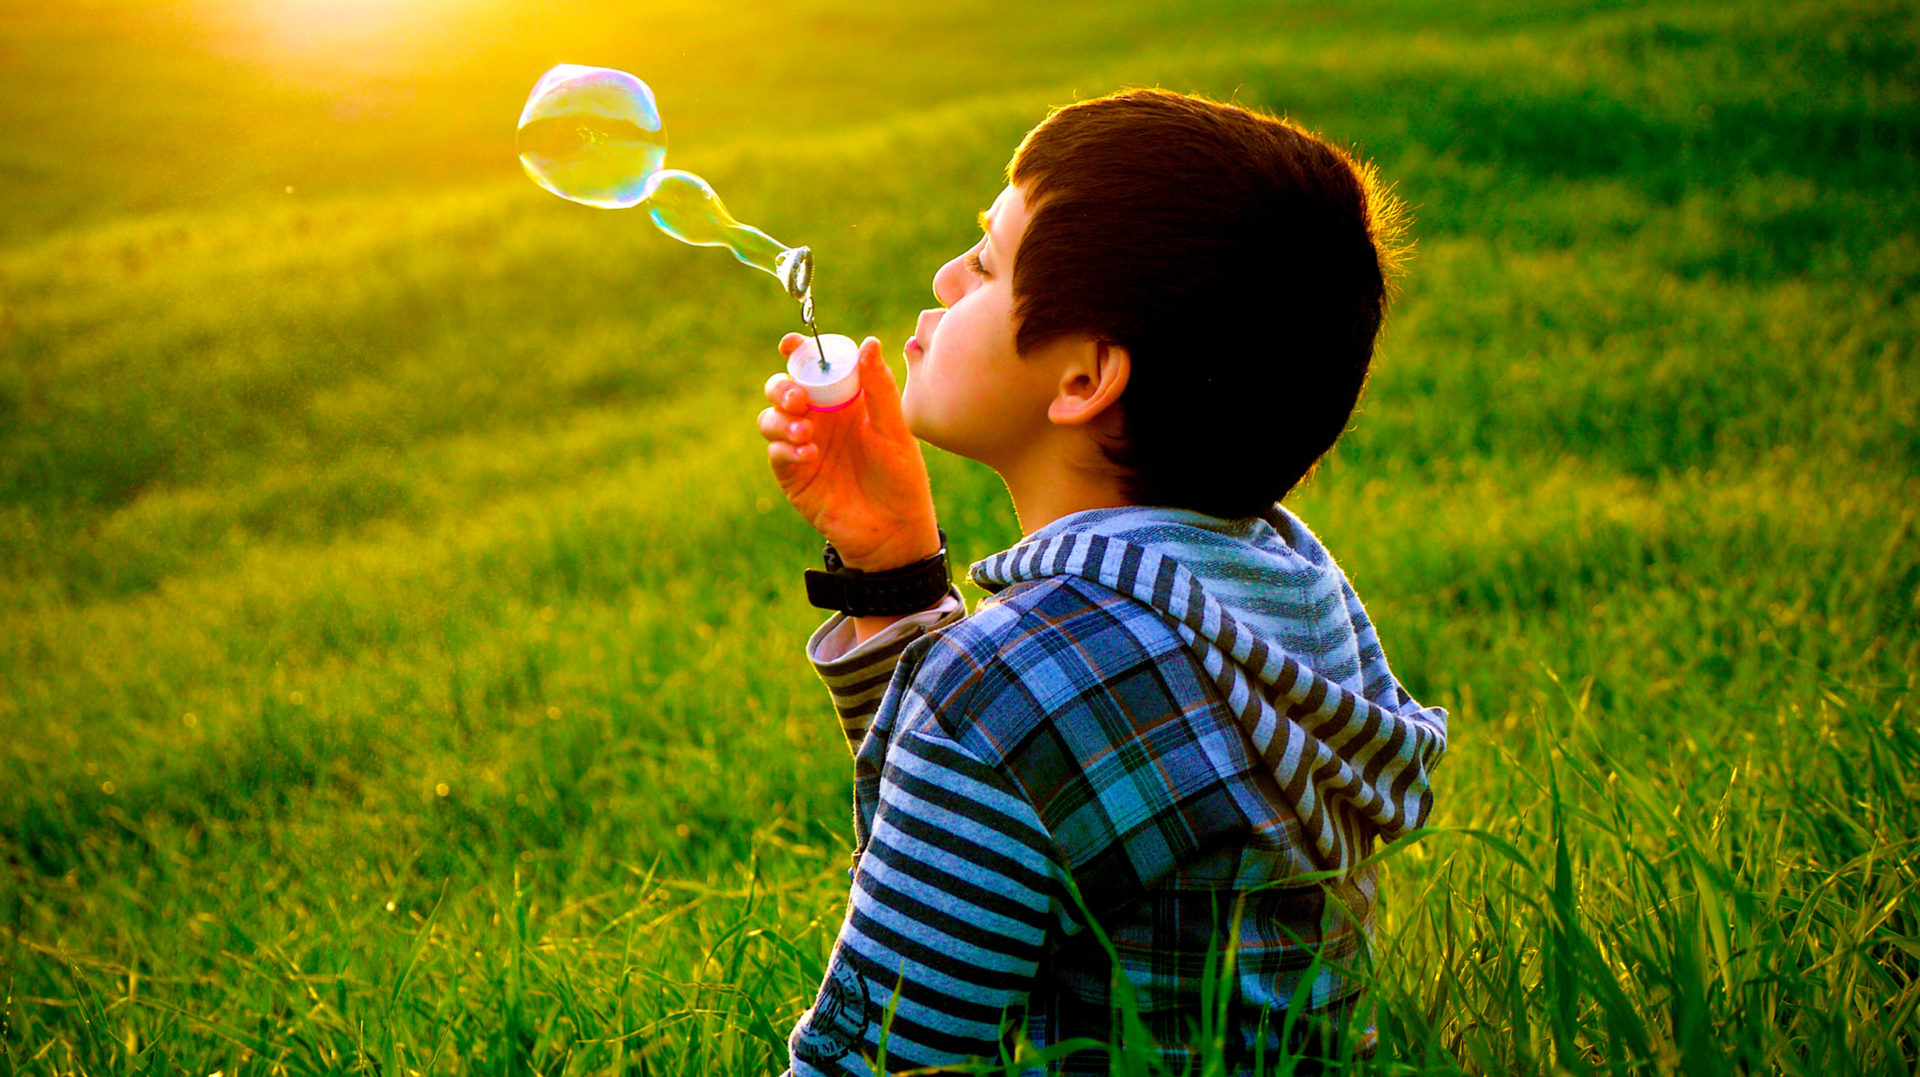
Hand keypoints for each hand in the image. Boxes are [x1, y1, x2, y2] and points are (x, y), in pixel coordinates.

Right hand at [758, 334, 940, 570]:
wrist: (894, 531)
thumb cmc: (901, 478)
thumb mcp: (895, 429)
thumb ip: (879, 387)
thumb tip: (868, 343)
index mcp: (844, 401)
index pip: (816, 368)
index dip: (799, 352)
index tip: (791, 345)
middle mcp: (819, 419)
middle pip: (783, 389)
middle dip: (782, 387)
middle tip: (799, 399)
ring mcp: (803, 446)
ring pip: (770, 418)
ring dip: (781, 419)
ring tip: (806, 433)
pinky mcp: (793, 475)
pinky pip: (776, 453)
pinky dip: (786, 448)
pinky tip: (809, 455)